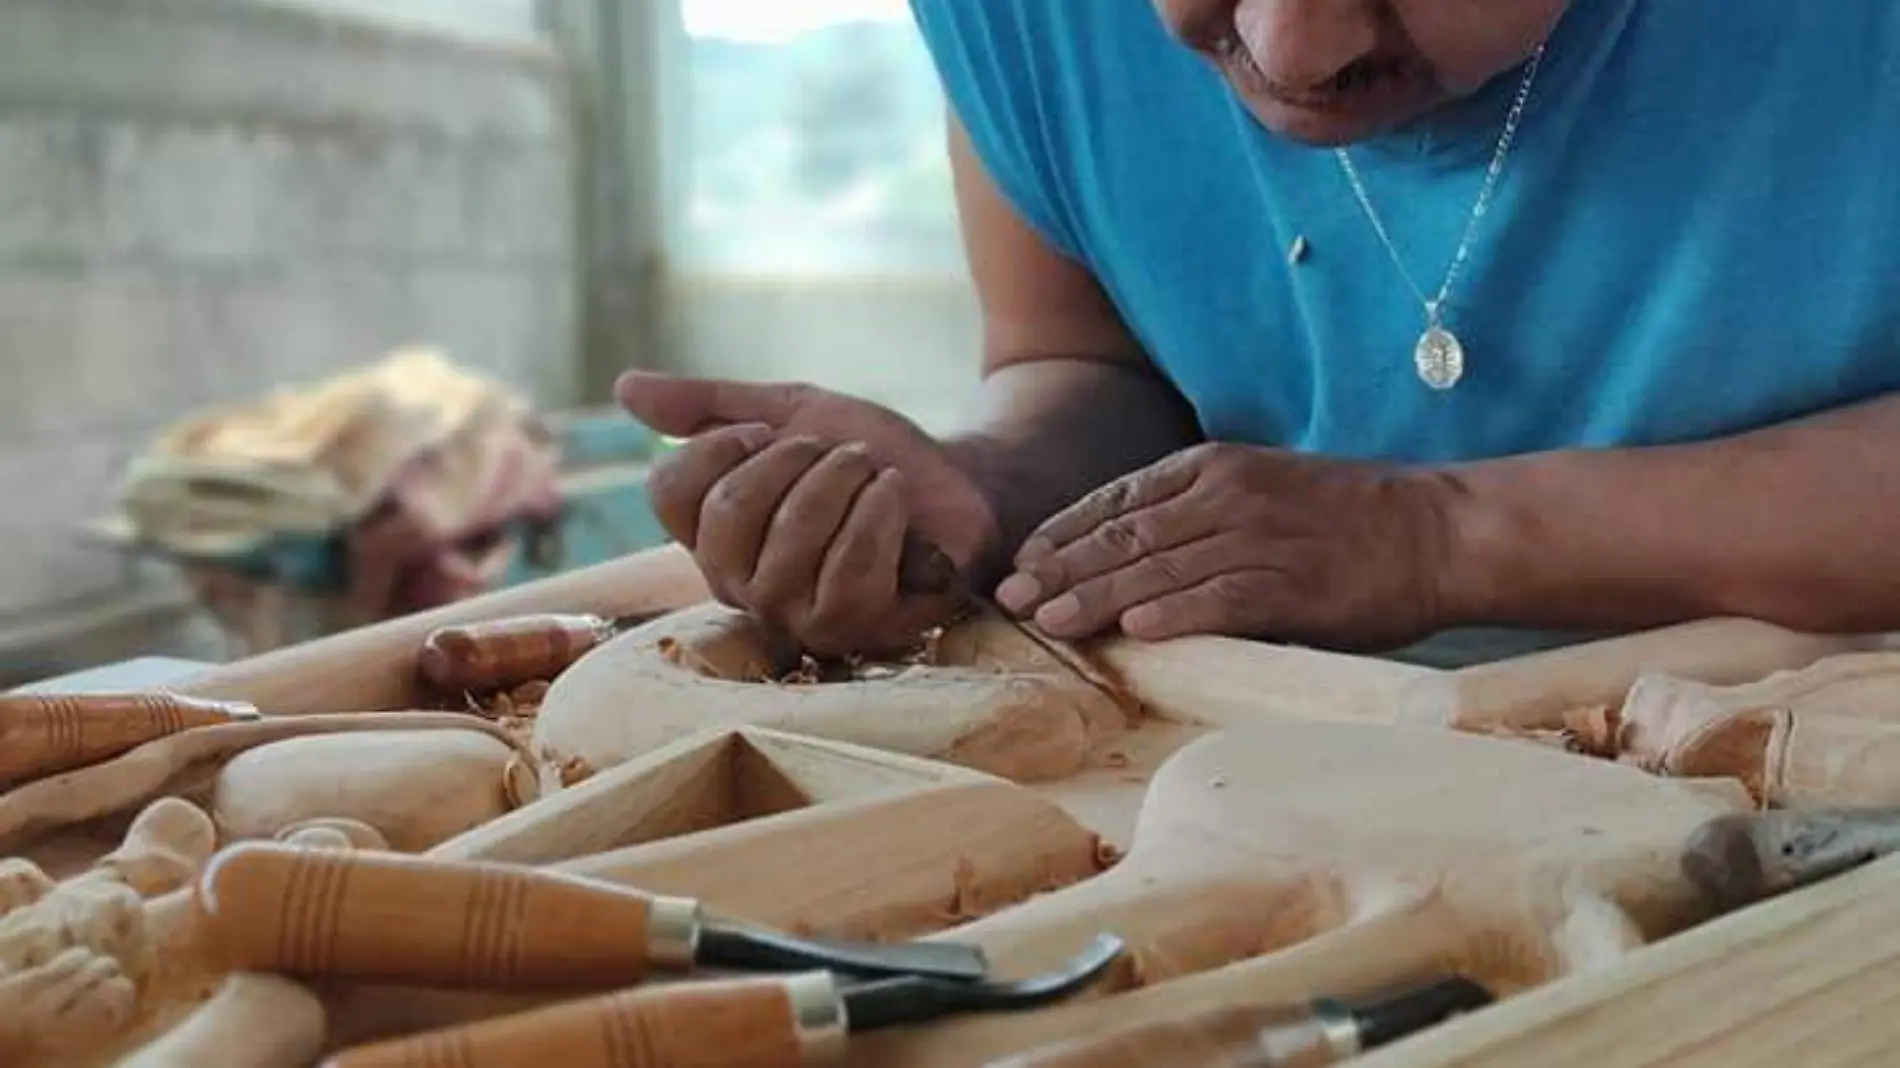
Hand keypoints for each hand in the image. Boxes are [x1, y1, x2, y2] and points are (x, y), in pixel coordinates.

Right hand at [616, 372, 999, 655]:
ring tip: (873, 473)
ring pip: (793, 533)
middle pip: (730, 508)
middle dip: (796, 457)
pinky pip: (848, 564)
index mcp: (712, 536)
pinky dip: (881, 510)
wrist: (956, 479)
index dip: (721, 445)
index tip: (769, 431)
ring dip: (847, 478)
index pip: (669, 492)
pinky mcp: (851, 628)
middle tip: (838, 452)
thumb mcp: (789, 411)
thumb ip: (708, 404)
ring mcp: (793, 613)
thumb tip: (623, 387)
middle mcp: (740, 584)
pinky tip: (896, 498)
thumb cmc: (869, 455)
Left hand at [993, 443, 1456, 649]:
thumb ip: (1193, 516)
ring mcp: (1260, 539)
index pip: (1116, 500)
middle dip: (1061, 570)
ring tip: (1050, 623)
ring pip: (1160, 570)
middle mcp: (1227, 496)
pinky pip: (1222, 599)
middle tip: (1011, 602)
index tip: (1020, 565)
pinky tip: (1136, 631)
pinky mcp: (1293, 585)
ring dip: (1097, 598)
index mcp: (1212, 468)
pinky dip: (1177, 614)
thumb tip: (1122, 559)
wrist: (1435, 530)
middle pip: (1124, 536)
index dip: (1061, 535)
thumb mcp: (1258, 491)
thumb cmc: (1342, 519)